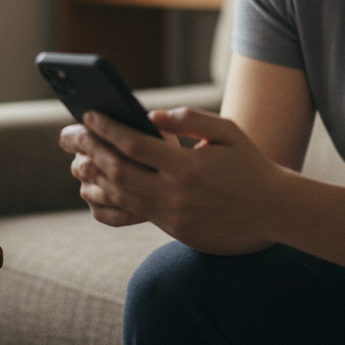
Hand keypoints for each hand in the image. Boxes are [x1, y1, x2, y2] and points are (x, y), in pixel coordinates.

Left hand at [70, 107, 285, 254]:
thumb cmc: (248, 163)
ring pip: (120, 197)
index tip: (89, 114)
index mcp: (188, 165)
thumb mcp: (226, 130)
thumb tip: (151, 116)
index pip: (135, 144)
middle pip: (118, 172)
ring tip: (79, 161)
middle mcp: (176, 194)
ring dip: (94, 178)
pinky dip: (108, 204)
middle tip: (73, 135)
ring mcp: (172, 216)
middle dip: (91, 151)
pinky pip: (131, 217)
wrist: (271, 209)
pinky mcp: (173, 229)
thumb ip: (188, 118)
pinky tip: (96, 191)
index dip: (107, 128)